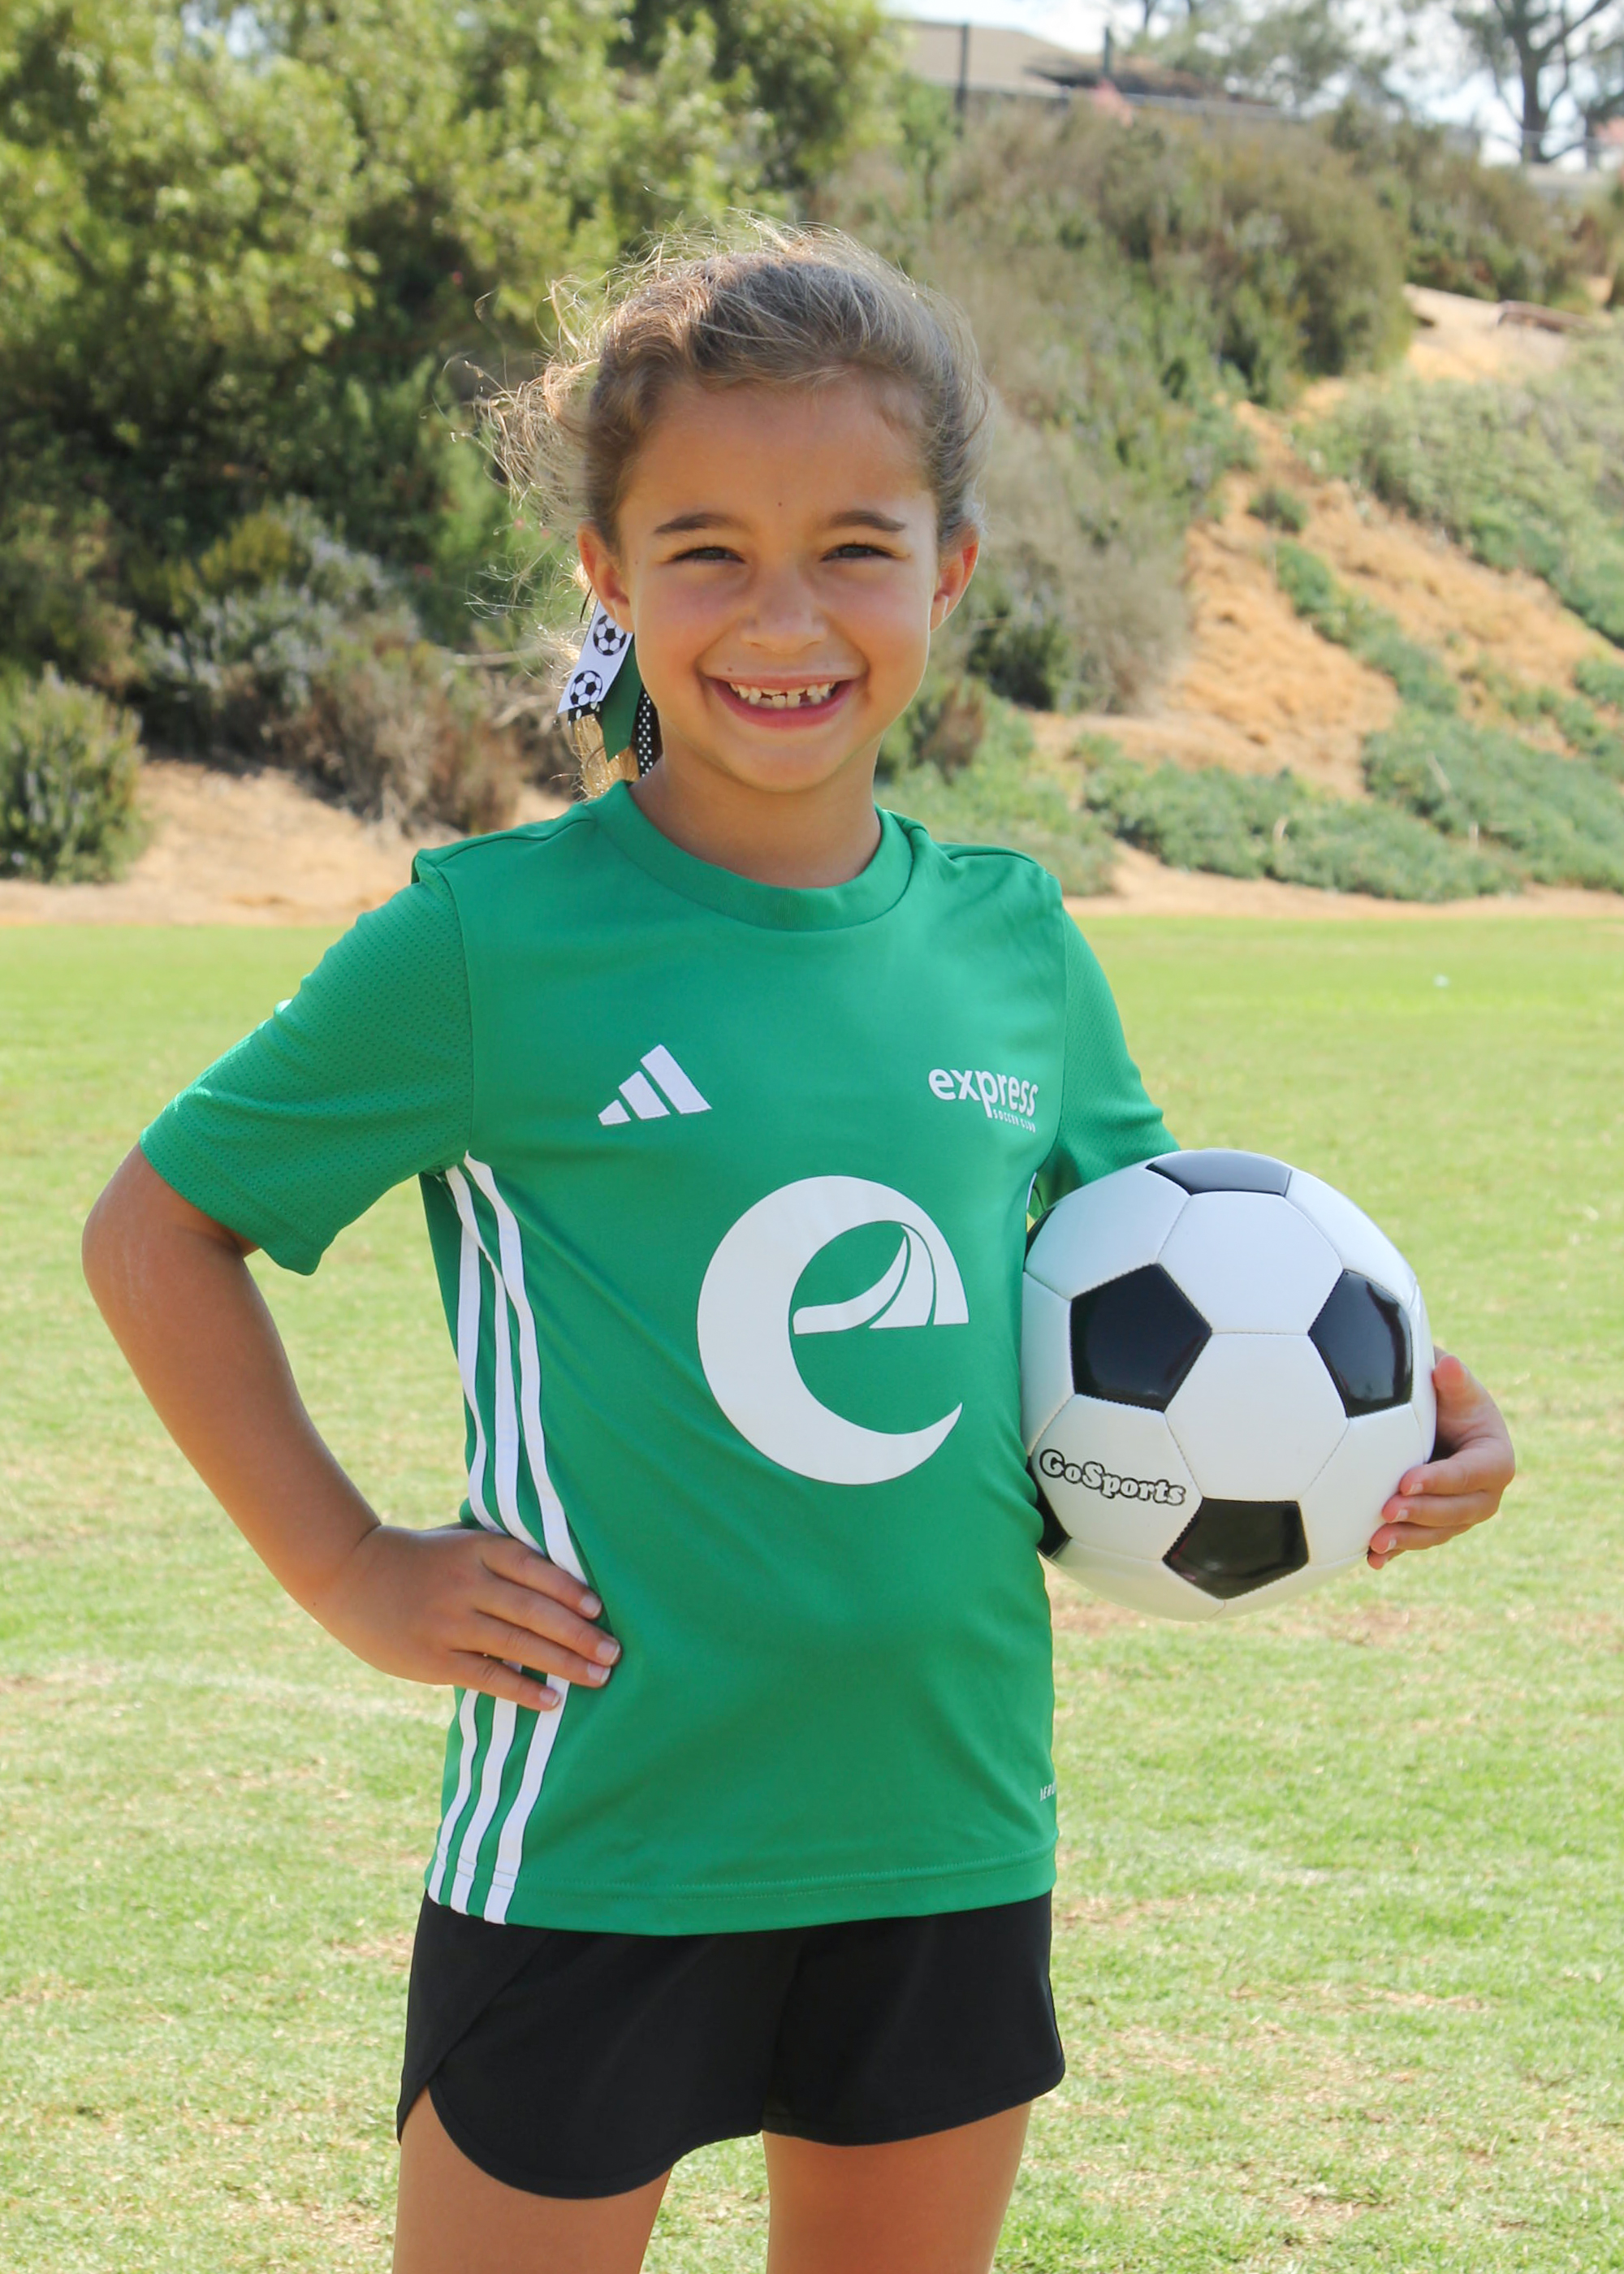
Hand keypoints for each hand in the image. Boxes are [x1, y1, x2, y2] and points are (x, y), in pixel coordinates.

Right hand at [313, 1524, 619, 1710]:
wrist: (351, 1574)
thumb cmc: (420, 1557)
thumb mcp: (460, 1541)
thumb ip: (502, 1556)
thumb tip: (564, 1576)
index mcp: (477, 1549)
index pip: (533, 1568)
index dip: (568, 1589)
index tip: (599, 1609)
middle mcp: (467, 1584)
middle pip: (533, 1611)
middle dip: (579, 1634)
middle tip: (614, 1653)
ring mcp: (449, 1622)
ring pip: (517, 1645)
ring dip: (562, 1664)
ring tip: (598, 1677)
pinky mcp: (434, 1657)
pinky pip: (487, 1676)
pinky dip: (522, 1689)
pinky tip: (551, 1700)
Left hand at [1367, 1349, 1513, 1570]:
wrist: (1436, 1420)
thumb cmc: (1447, 1397)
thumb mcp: (1454, 1386)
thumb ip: (1453, 1381)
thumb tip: (1448, 1365)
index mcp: (1494, 1460)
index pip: (1469, 1474)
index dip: (1441, 1481)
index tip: (1407, 1480)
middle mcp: (1482, 1495)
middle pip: (1457, 1512)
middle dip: (1422, 1514)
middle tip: (1387, 1511)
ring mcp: (1458, 1516)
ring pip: (1436, 1534)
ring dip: (1406, 1540)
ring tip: (1375, 1542)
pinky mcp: (1433, 1527)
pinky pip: (1416, 1544)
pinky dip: (1395, 1554)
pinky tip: (1371, 1560)